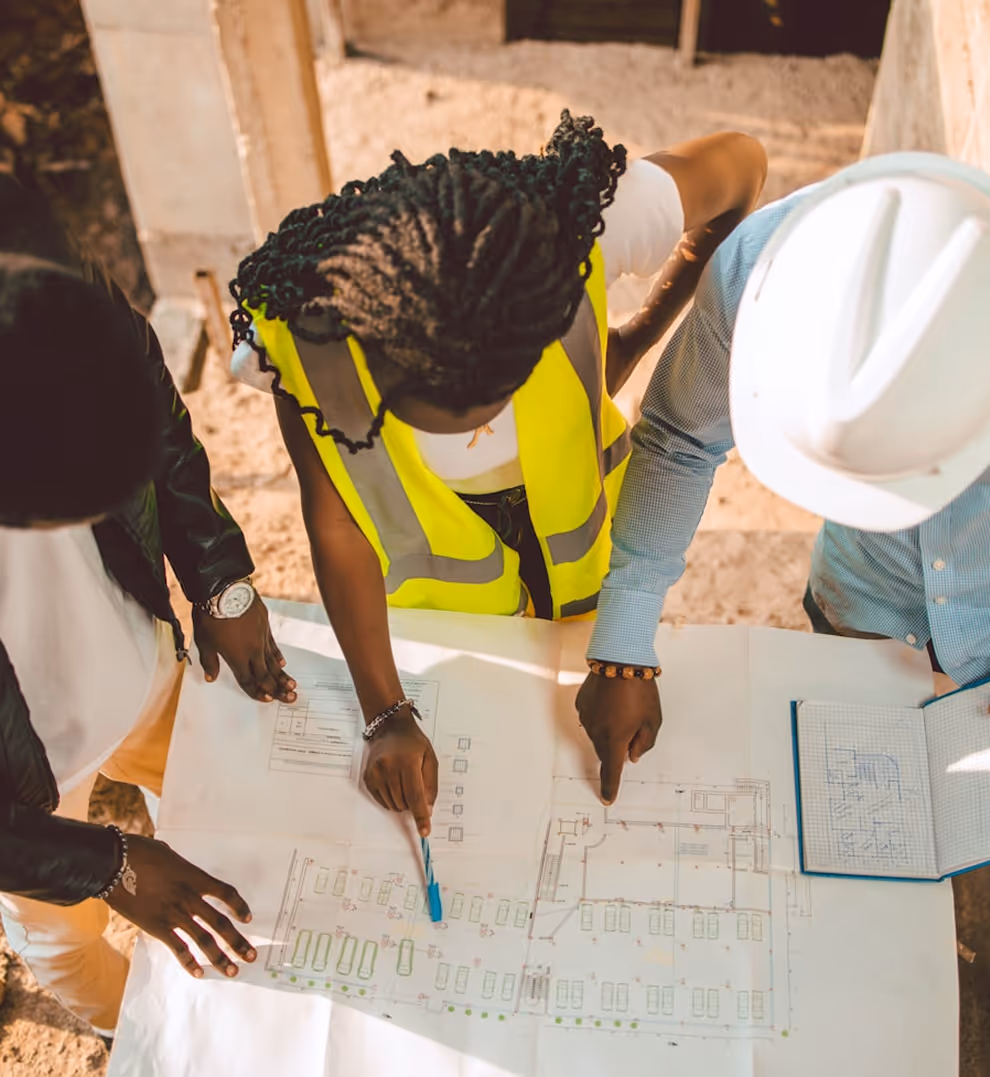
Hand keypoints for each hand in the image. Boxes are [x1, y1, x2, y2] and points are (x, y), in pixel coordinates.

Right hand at [104, 835, 255, 978]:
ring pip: (205, 940)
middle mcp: (190, 898)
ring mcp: (174, 914)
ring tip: (232, 971)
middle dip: (237, 942)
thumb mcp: (168, 855)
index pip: (226, 894)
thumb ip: (180, 868)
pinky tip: (199, 973)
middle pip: (221, 923)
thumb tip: (180, 872)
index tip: (248, 919)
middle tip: (250, 956)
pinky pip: (179, 948)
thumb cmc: (140, 853)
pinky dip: (190, 962)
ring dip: (220, 957)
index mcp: (195, 877)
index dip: (239, 907)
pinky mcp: (158, 927)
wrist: (114, 864)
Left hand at [193, 596, 295, 702]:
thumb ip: (210, 661)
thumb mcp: (204, 641)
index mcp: (237, 657)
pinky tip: (282, 662)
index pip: (248, 680)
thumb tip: (211, 676)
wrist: (224, 590)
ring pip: (273, 661)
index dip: (257, 691)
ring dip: (282, 675)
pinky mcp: (264, 625)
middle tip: (290, 698)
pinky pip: (273, 645)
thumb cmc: (211, 615)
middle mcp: (252, 650)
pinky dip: (278, 655)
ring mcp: (260, 637)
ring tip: (292, 685)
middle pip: (265, 674)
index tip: (266, 699)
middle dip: (277, 688)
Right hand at [363, 710, 437, 837]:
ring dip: (402, 801)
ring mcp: (376, 773)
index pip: (415, 796)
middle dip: (413, 802)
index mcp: (407, 762)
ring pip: (393, 805)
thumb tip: (427, 810)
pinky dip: (391, 798)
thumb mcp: (430, 759)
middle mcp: (389, 767)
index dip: (421, 816)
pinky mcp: (368, 778)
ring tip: (404, 780)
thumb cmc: (412, 742)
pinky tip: (394, 781)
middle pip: (404, 803)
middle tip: (415, 784)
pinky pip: (382, 801)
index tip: (424, 830)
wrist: (391, 728)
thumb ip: (430, 786)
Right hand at [575, 674, 661, 804]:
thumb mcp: (653, 720)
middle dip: (617, 747)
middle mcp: (596, 732)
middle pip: (605, 752)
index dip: (610, 787)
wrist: (619, 659)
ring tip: (625, 708)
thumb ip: (643, 743)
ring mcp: (586, 718)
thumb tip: (632, 755)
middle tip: (634, 727)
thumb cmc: (640, 690)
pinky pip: (592, 718)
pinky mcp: (581, 704)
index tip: (607, 799)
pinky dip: (602, 716)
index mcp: (615, 740)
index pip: (611, 771)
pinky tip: (612, 700)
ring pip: (598, 734)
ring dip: (610, 730)